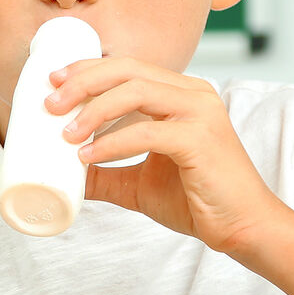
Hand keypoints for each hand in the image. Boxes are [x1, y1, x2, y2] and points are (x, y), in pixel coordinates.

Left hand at [47, 56, 284, 254]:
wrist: (243, 228)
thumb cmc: (199, 201)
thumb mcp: (140, 184)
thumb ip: (107, 175)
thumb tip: (64, 176)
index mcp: (181, 94)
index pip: (127, 66)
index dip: (87, 68)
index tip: (53, 82)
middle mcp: (193, 94)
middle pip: (127, 70)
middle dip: (82, 81)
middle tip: (50, 103)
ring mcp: (200, 113)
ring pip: (136, 91)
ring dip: (94, 109)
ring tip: (65, 132)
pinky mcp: (201, 140)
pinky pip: (147, 132)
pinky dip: (112, 143)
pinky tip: (89, 155)